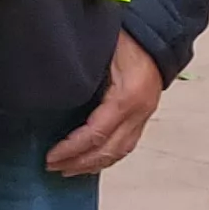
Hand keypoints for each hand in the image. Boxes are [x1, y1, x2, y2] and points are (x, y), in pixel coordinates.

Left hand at [45, 35, 168, 176]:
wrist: (157, 39)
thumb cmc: (126, 40)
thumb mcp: (101, 54)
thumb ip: (81, 76)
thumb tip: (52, 92)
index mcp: (126, 97)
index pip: (96, 133)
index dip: (72, 148)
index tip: (51, 156)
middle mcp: (138, 112)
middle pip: (108, 149)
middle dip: (79, 162)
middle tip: (53, 167)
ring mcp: (144, 117)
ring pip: (119, 152)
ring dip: (93, 165)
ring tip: (69, 170)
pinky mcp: (144, 118)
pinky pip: (126, 145)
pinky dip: (107, 157)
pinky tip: (92, 162)